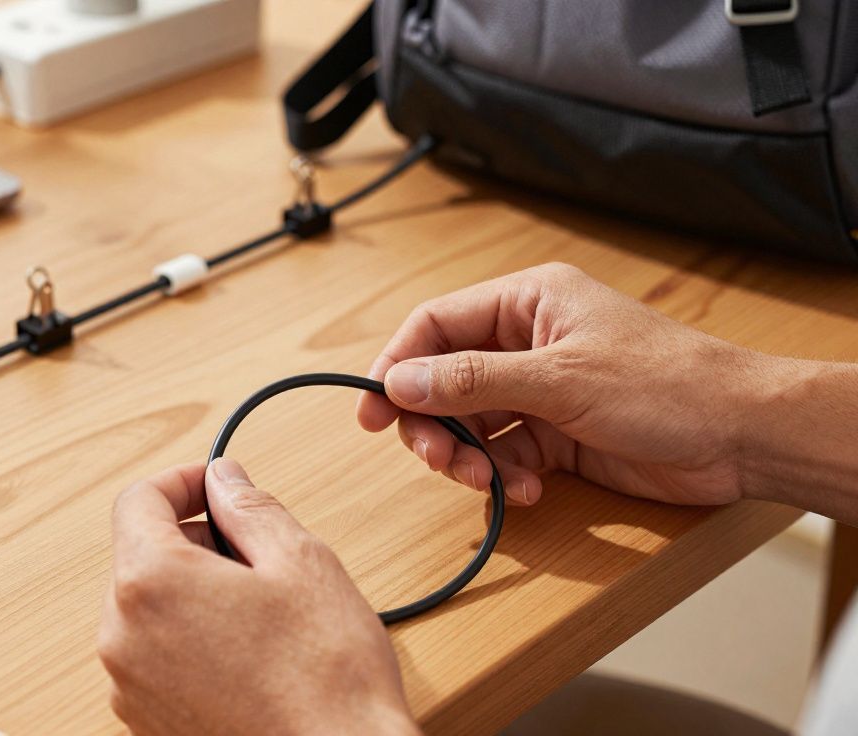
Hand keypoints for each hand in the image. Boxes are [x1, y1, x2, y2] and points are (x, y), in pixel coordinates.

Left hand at [99, 459, 419, 735]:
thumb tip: (223, 478)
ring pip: (149, 609)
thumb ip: (250, 508)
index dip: (182, 481)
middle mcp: (122, 637)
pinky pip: (157, 658)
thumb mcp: (300, 563)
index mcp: (150, 583)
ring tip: (263, 613)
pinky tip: (250, 655)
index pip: (138, 500)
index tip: (217, 485)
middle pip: (141, 555)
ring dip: (195, 592)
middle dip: (194, 540)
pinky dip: (192, 640)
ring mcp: (130, 688)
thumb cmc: (327, 679)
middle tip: (259, 552)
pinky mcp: (147, 723)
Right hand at [358, 262, 768, 506]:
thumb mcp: (560, 379)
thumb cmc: (667, 385)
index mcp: (527, 303)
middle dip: (433, 424)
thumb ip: (474, 381)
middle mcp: (526, 342)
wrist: (742, 436)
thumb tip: (400, 380)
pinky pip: (504, 455)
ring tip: (488, 481)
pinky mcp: (556, 434)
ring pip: (470, 424)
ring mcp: (540, 390)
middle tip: (438, 460)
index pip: (436, 325)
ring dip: (468, 457)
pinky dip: (505, 477)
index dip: (396, 365)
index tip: (370, 411)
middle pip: (443, 380)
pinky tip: (530, 489)